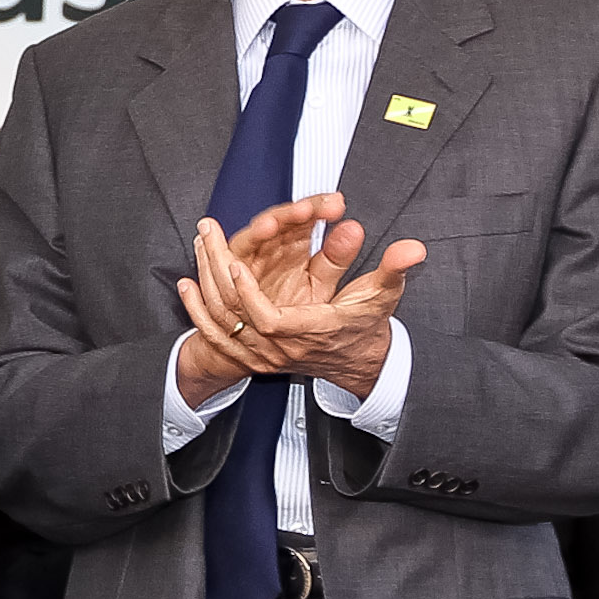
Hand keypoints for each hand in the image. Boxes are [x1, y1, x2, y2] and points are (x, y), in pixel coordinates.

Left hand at [175, 210, 424, 397]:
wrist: (360, 364)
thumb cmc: (367, 326)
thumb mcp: (382, 296)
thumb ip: (395, 270)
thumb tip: (413, 248)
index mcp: (311, 331)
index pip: (269, 320)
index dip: (249, 296)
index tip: (237, 265)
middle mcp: (282, 347)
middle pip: (237, 317)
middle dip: (217, 272)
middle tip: (208, 234)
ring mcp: (266, 356)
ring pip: (223, 325)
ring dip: (204, 286)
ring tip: (196, 248)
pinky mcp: (256, 357)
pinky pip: (219, 338)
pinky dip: (198, 312)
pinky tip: (185, 285)